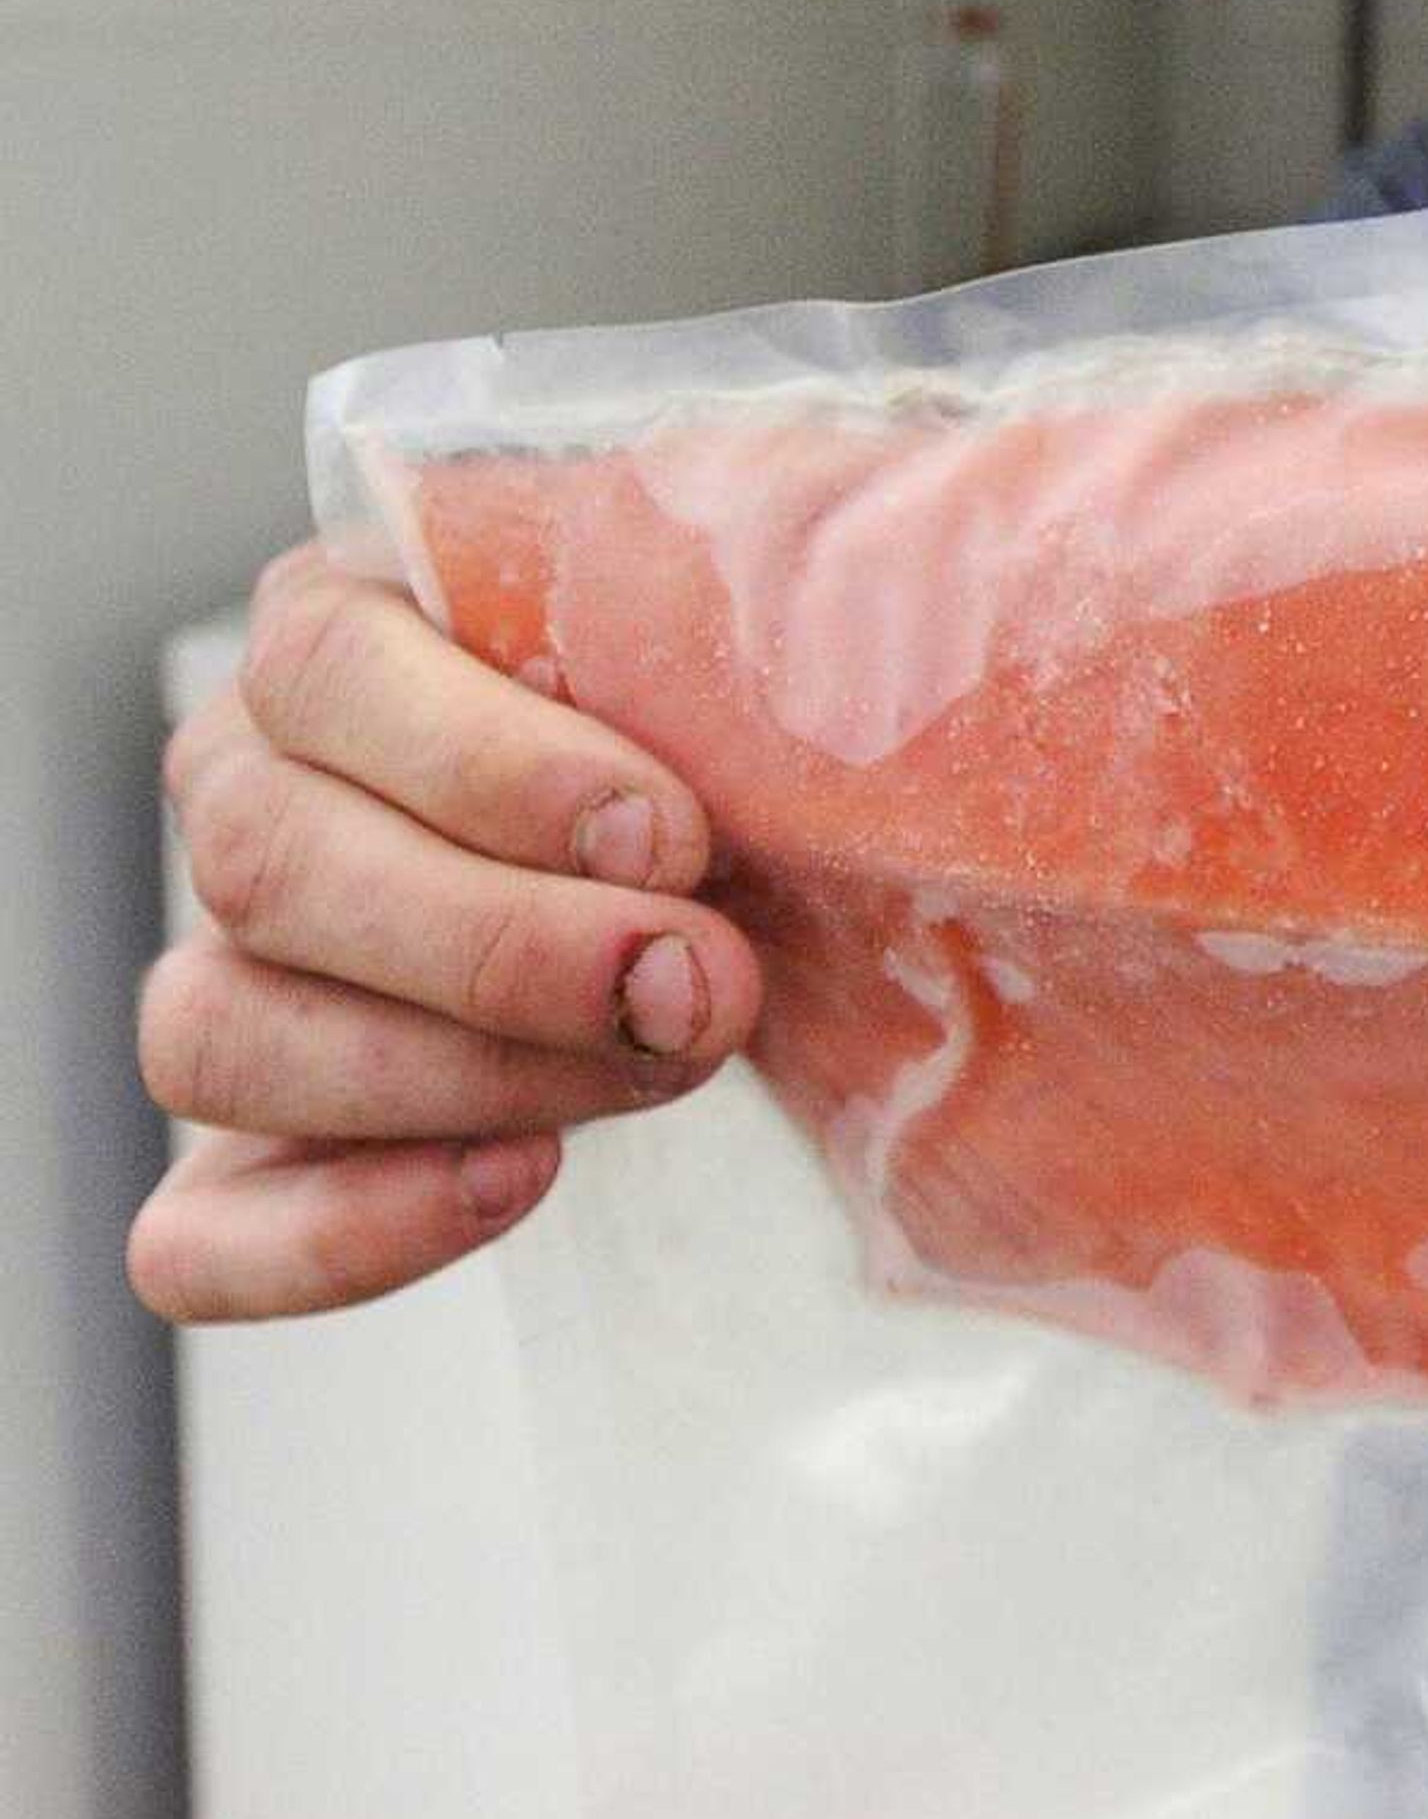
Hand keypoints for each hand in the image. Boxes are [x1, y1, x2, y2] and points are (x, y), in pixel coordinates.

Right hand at [131, 543, 762, 1320]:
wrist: (793, 867)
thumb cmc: (767, 724)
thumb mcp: (771, 619)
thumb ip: (763, 582)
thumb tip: (837, 611)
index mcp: (346, 627)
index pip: (328, 669)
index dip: (490, 765)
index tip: (670, 835)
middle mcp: (253, 788)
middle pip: (267, 866)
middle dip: (502, 947)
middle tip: (698, 979)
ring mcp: (235, 974)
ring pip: (221, 1039)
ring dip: (455, 1074)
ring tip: (659, 1063)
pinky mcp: (259, 1155)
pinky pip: (200, 1236)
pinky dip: (337, 1234)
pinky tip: (516, 1183)